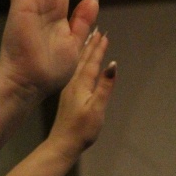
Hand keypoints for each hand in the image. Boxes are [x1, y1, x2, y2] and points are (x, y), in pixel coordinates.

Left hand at [48, 29, 115, 159]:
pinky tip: (79, 64)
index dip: (99, 48)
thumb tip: (112, 64)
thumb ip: (104, 86)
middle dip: (91, 45)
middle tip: (97, 30)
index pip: (91, 61)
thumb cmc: (81, 130)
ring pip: (77, 65)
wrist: (62, 144)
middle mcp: (72, 84)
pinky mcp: (67, 97)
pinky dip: (79, 64)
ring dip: (84, 52)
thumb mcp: (96, 108)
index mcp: (80, 85)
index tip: (104, 34)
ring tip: (88, 40)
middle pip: (83, 60)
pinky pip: (74, 73)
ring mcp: (68, 90)